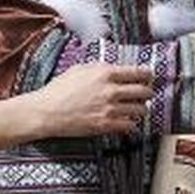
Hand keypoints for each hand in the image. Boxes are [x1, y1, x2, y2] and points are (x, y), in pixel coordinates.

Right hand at [29, 64, 153, 138]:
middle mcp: (111, 90)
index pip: (140, 72)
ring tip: (134, 108)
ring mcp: (110, 109)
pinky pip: (131, 125)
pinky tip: (125, 120)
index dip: (148, 75)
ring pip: (142, 109)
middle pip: (146, 91)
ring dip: (140, 109)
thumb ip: (101, 68)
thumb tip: (117, 68)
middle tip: (143, 95)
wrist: (44, 111)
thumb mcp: (80, 69)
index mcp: (106, 73)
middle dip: (146, 93)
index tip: (149, 78)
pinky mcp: (106, 125)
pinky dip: (131, 123)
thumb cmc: (58, 90)